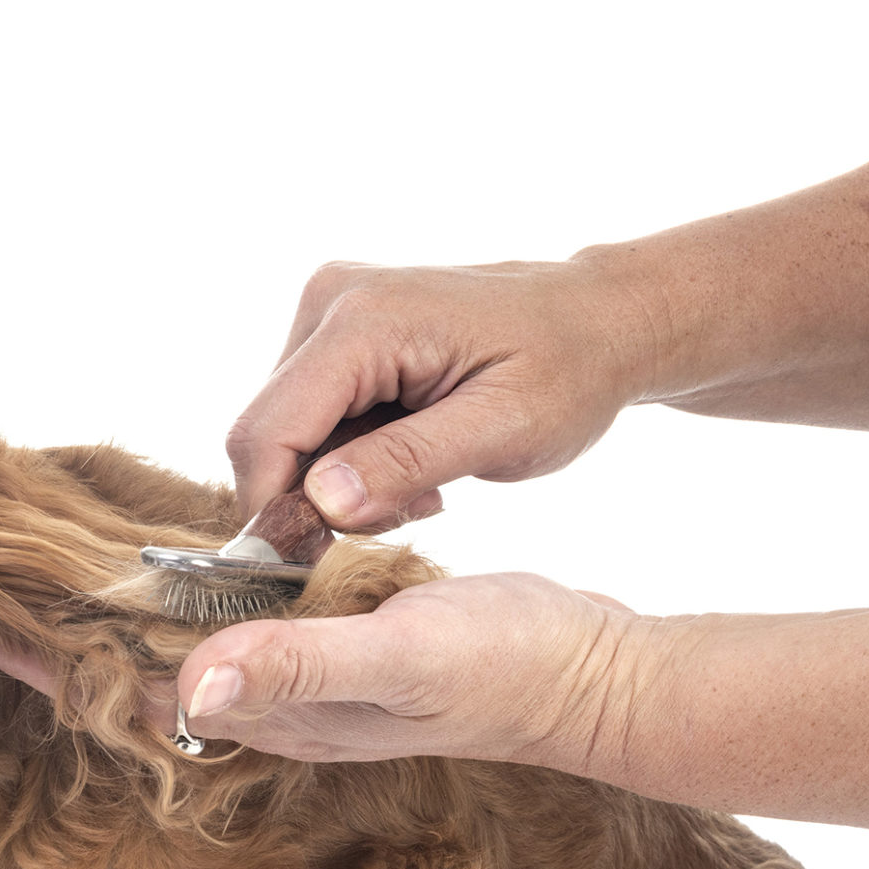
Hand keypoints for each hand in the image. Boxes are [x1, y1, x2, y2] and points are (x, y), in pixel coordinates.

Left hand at [0, 574, 642, 767]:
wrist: (588, 670)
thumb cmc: (505, 668)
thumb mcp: (403, 657)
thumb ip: (300, 668)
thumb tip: (188, 685)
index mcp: (264, 707)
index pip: (125, 686)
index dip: (46, 657)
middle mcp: (265, 697)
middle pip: (130, 667)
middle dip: (52, 634)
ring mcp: (295, 671)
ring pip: (173, 639)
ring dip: (104, 611)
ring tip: (31, 568)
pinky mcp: (327, 634)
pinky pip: (229, 612)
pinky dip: (180, 585)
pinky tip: (159, 559)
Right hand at [227, 261, 658, 528]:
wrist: (601, 319)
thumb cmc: (568, 370)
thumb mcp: (502, 429)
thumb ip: (407, 463)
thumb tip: (320, 502)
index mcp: (364, 320)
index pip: (267, 431)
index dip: (273, 510)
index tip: (314, 567)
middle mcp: (330, 301)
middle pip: (269, 434)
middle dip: (316, 497)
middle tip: (406, 516)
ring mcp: (331, 311)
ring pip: (287, 433)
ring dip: (339, 481)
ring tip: (423, 487)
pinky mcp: (338, 330)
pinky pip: (312, 417)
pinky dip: (350, 457)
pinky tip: (412, 461)